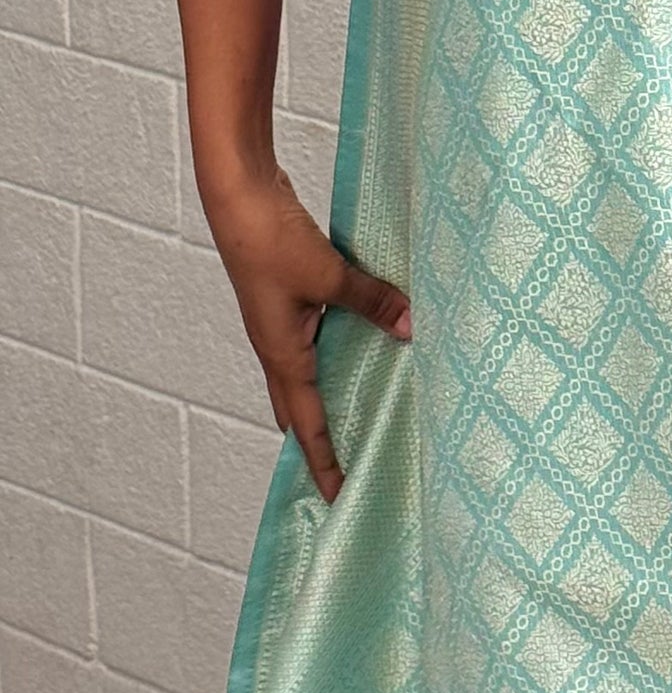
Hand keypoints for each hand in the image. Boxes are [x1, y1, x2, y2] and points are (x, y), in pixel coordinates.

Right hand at [205, 162, 410, 501]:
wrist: (237, 196)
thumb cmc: (272, 240)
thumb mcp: (329, 275)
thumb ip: (373, 302)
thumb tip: (412, 329)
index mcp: (281, 353)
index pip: (305, 424)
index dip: (324, 460)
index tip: (339, 496)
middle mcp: (276, 346)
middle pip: (297, 409)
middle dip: (320, 442)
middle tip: (347, 473)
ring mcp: (280, 323)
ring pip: (306, 375)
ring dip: (329, 398)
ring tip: (364, 418)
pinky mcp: (289, 299)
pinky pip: (315, 341)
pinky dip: (336, 355)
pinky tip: (366, 347)